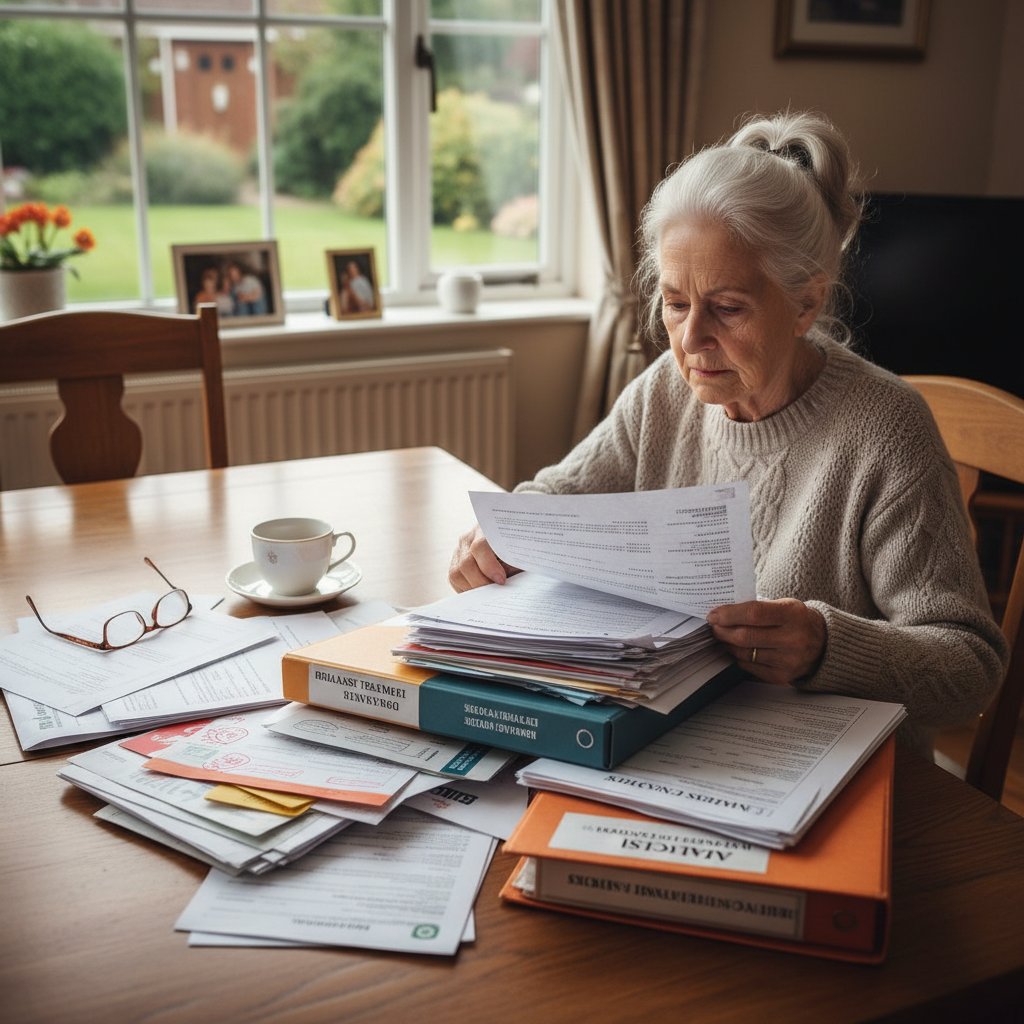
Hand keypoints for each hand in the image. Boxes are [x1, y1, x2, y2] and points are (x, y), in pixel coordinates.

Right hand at [448, 524, 520, 592]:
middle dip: (481, 582)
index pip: (479, 547)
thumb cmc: (515, 546)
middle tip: (496, 593)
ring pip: (455, 573)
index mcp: (485, 530)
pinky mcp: (454, 563)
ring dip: (473, 588)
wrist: (507, 541)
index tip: (501, 580)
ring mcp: (458, 551)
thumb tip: (503, 581)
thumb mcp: (518, 551)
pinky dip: (467, 589)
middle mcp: (468, 538)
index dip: (489, 566)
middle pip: (465, 563)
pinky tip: (481, 593)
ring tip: (489, 594)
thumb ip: (512, 562)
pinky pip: (454, 580)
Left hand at [706, 598, 825, 685]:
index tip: (713, 615)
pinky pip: (750, 667)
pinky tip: (736, 649)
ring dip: (727, 645)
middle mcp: (793, 638)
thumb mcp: (784, 605)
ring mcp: (789, 660)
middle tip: (714, 626)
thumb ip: (756, 608)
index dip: (728, 614)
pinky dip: (738, 658)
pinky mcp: (782, 676)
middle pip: (745, 636)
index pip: (753, 613)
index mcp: (793, 614)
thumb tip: (722, 613)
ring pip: (744, 653)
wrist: (823, 643)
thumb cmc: (796, 620)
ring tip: (723, 637)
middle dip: (723, 631)